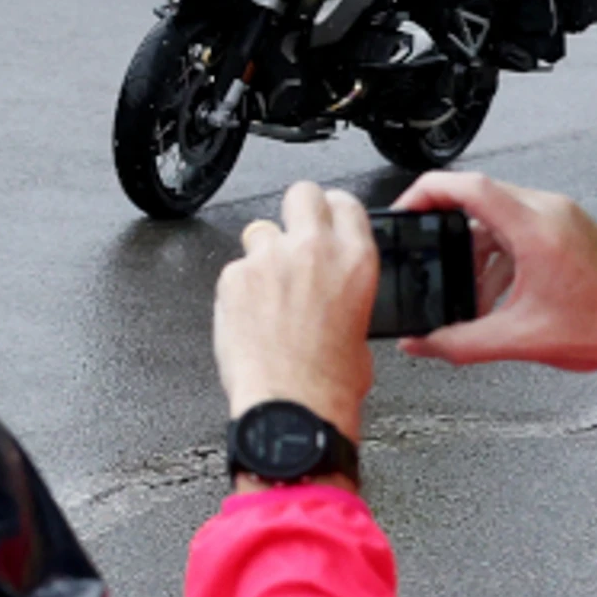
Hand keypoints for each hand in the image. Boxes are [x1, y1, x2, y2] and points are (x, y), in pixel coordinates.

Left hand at [214, 182, 380, 445]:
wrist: (293, 402)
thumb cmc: (330, 379)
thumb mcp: (363, 326)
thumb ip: (346, 290)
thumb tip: (332, 289)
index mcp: (355, 259)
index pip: (344, 203)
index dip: (332, 208)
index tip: (326, 217)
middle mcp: (312, 250)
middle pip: (300, 194)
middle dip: (297, 210)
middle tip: (294, 238)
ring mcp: (268, 260)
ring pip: (259, 230)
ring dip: (263, 253)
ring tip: (269, 290)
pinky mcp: (233, 277)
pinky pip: (234, 269)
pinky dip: (239, 287)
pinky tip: (249, 315)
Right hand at [391, 172, 596, 373]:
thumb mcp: (521, 340)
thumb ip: (458, 343)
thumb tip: (420, 343)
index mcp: (537, 228)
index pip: (466, 185)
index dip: (423, 192)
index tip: (403, 211)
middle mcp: (551, 212)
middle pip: (477, 197)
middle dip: (444, 226)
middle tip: (424, 249)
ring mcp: (563, 218)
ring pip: (497, 213)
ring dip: (473, 245)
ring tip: (466, 285)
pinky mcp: (570, 229)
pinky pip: (518, 225)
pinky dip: (497, 251)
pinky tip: (495, 287)